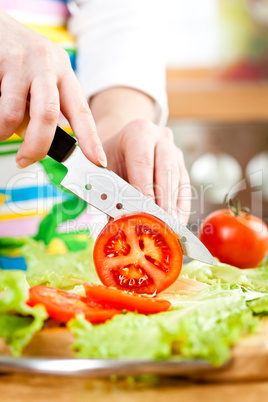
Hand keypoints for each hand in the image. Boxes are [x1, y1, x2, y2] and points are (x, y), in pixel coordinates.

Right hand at [0, 10, 105, 167]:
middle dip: (37, 145)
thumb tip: (41, 142)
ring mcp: (21, 61)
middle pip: (48, 115)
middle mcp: (47, 63)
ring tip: (1, 132)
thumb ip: (43, 107)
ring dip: (4, 131)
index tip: (98, 161)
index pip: (82, 110)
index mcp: (63, 71)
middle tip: (26, 160)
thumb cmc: (18, 58)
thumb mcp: (40, 78)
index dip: (91, 139)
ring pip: (14, 113)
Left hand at [103, 119, 190, 223]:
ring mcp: (175, 152)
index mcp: (138, 133)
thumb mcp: (104, 169)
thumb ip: (109, 192)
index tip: (145, 212)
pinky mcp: (182, 166)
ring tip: (169, 229)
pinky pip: (184, 189)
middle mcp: (161, 139)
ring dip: (173, 208)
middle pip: (166, 171)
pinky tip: (176, 225)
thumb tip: (118, 221)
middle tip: (161, 225)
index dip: (145, 189)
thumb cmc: (110, 159)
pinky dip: (180, 208)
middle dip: (163, 201)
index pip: (143, 162)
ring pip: (178, 181)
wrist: (123, 146)